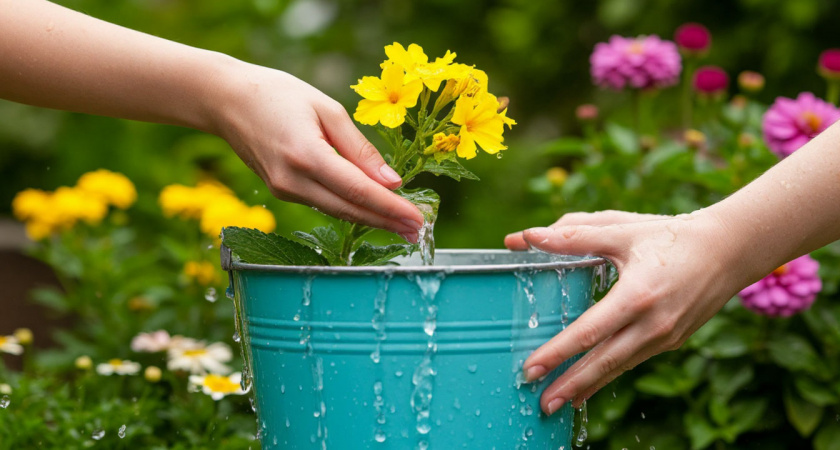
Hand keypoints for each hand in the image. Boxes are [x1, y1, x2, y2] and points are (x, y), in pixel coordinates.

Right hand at [212, 62, 423, 240]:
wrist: (226, 101)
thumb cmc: (278, 95)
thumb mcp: (327, 110)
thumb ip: (360, 149)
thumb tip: (392, 182)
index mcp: (307, 155)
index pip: (359, 191)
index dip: (391, 208)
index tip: (417, 219)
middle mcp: (293, 180)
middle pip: (350, 210)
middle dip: (387, 222)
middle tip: (418, 231)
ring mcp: (284, 190)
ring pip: (337, 211)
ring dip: (372, 219)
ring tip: (403, 225)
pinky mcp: (282, 191)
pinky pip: (323, 203)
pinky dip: (351, 208)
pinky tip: (372, 211)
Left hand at [504, 209, 742, 414]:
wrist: (729, 250)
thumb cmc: (670, 235)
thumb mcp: (621, 230)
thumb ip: (572, 235)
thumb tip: (526, 236)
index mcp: (638, 295)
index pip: (589, 331)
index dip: (558, 353)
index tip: (531, 368)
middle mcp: (654, 323)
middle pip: (604, 362)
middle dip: (570, 384)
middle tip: (541, 404)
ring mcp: (666, 336)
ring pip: (619, 367)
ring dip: (587, 386)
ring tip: (558, 403)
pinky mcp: (673, 341)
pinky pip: (634, 361)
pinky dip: (609, 374)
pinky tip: (589, 385)